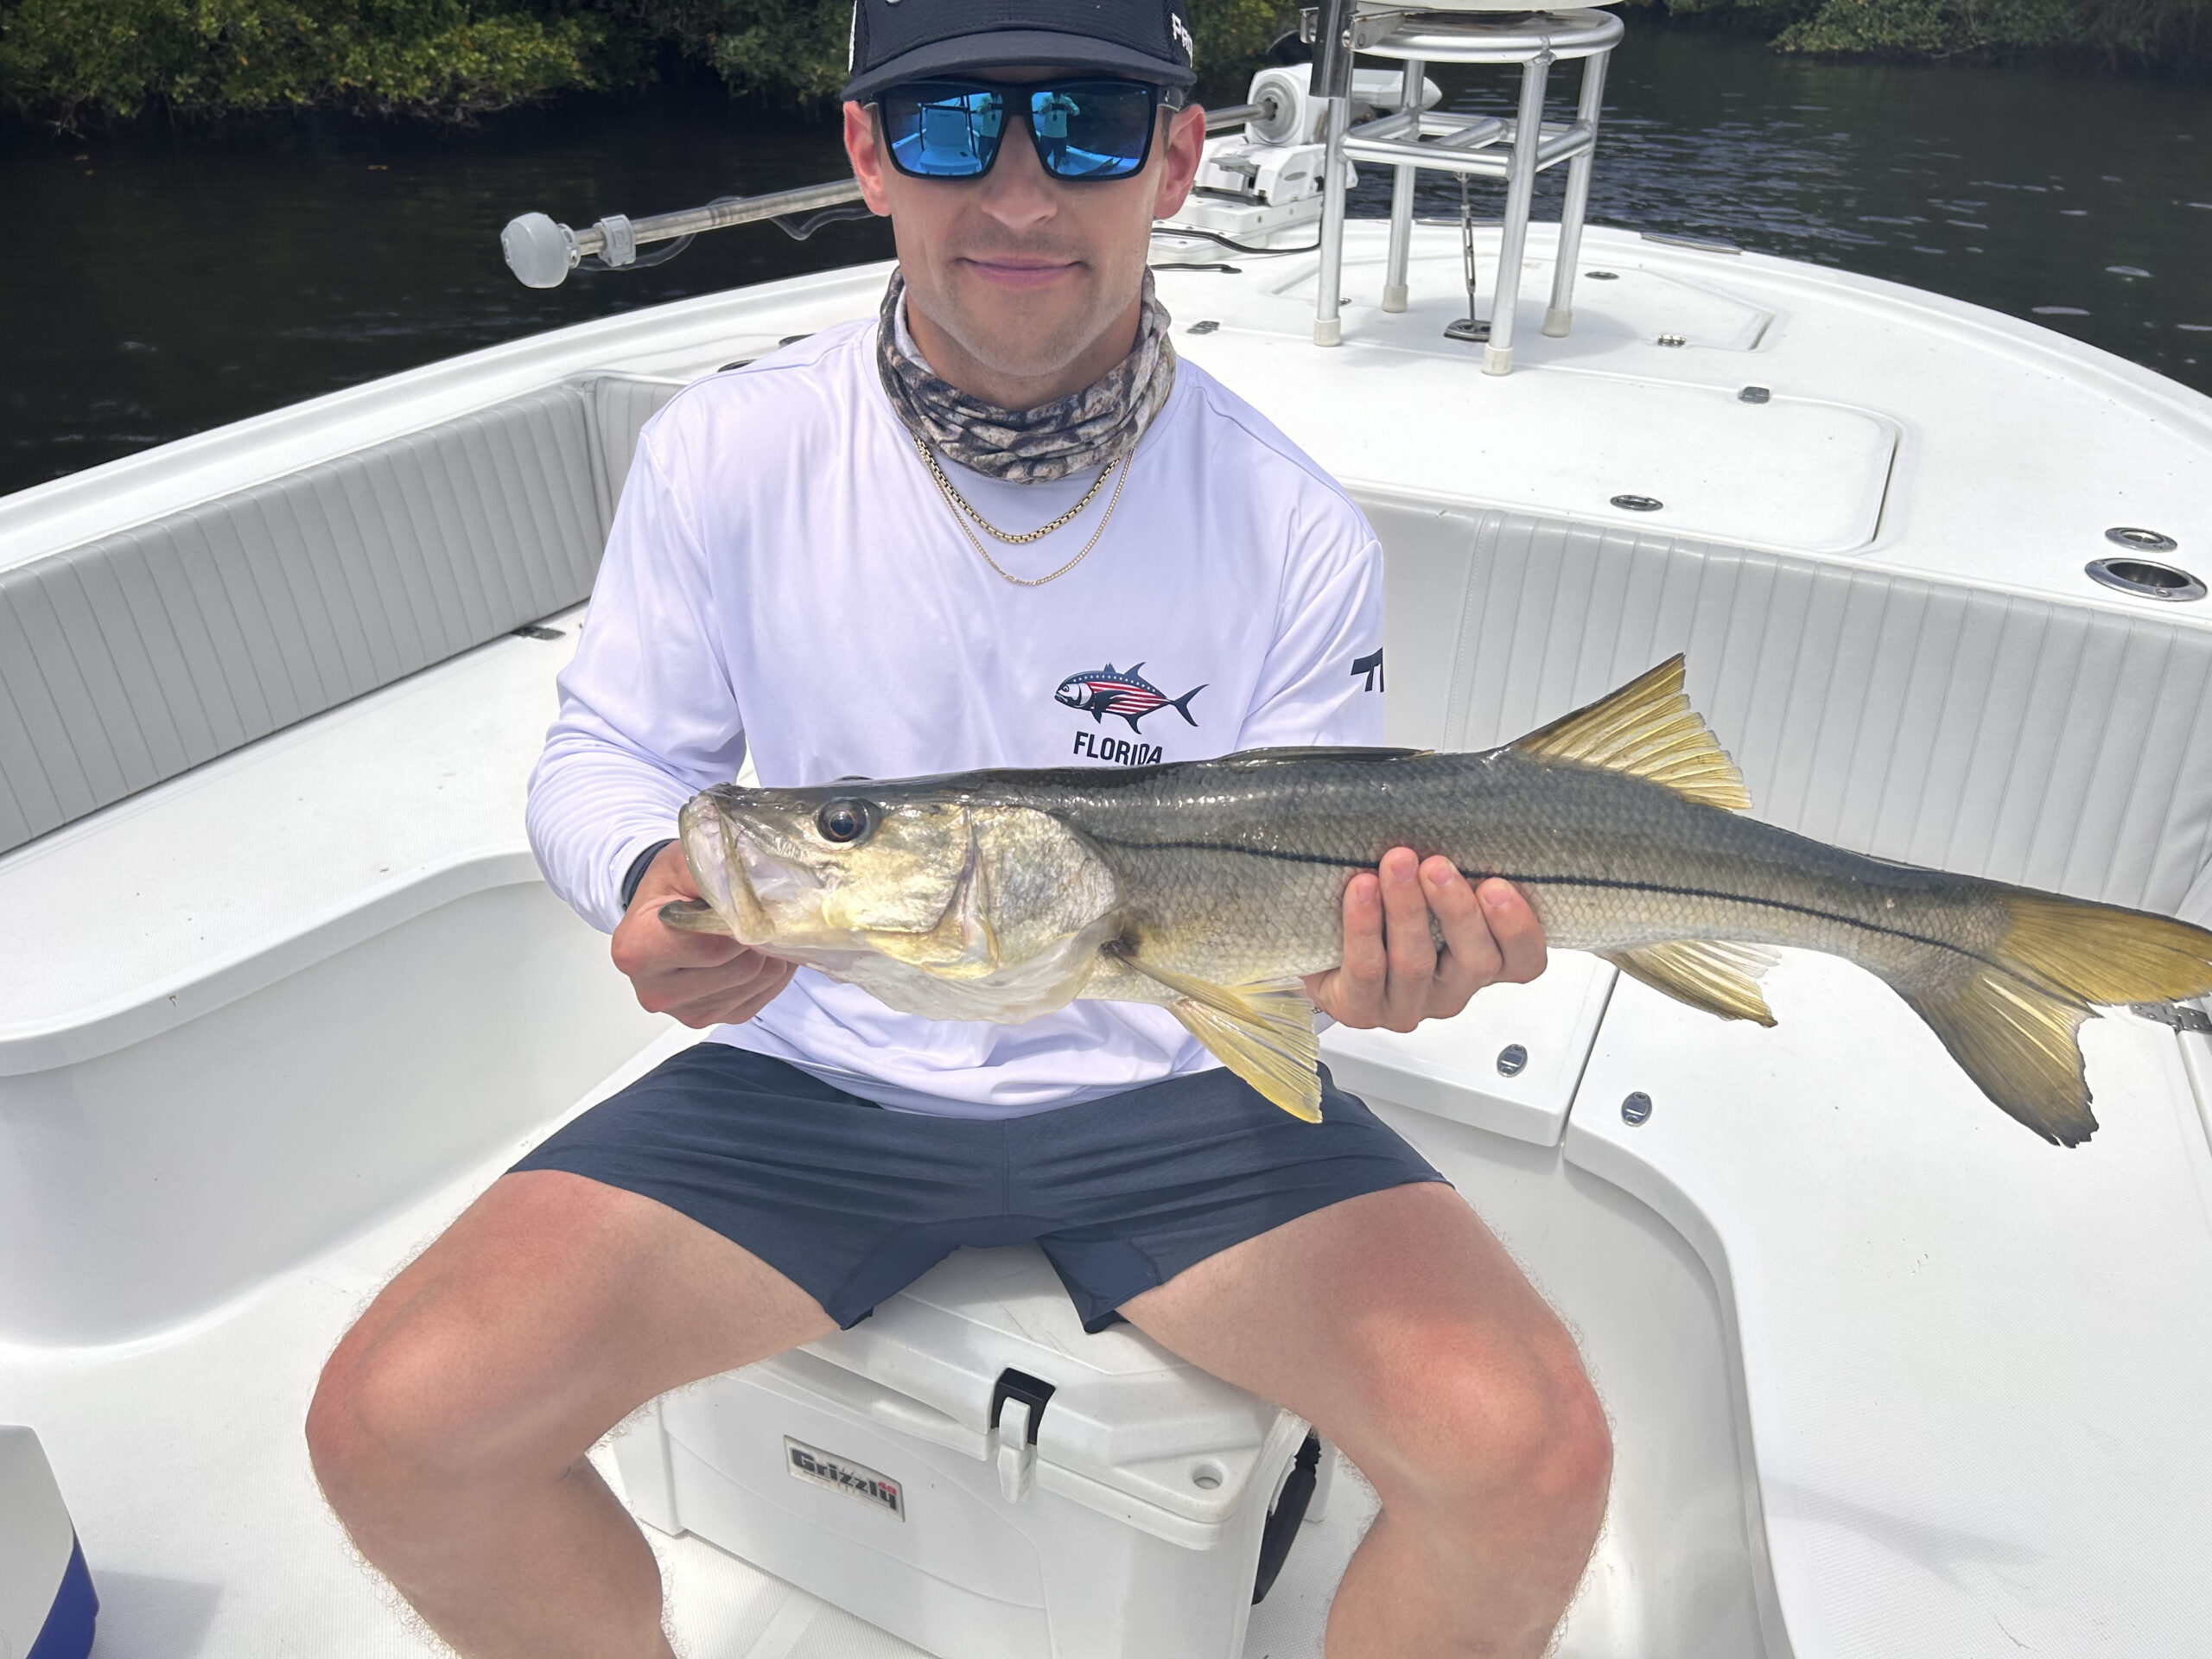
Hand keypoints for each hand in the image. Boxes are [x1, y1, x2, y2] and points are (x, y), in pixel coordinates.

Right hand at [609, 842, 796, 1027]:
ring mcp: (685, 1011)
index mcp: (638, 951)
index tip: (752, 901)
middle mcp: (655, 991)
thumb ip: (717, 873)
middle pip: (740, 969)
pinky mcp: (712, 1019)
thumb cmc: (669, 886)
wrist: (661, 909)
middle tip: (759, 911)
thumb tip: (762, 891)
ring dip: (770, 953)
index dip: (744, 921)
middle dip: (760, 936)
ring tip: (756, 926)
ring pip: (756, 983)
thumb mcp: (684, 862)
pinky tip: (759, 949)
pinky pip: (762, 997)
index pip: (715, 946)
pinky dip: (771, 972)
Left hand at [1302, 849, 1545, 1032]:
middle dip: (1457, 909)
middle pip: (1475, 961)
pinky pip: (1367, 970)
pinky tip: (1362, 890)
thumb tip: (1457, 813)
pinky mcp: (1362, 1009)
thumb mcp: (1427, 885)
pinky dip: (1364, 927)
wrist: (1319, 943)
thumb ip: (1449, 867)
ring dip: (1407, 909)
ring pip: (1415, 963)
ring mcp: (1408, 1004)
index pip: (1524, 960)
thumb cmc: (1385, 906)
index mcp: (1481, 959)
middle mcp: (1451, 988)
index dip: (1519, 929)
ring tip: (1396, 864)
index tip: (1498, 886)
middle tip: (1437, 866)